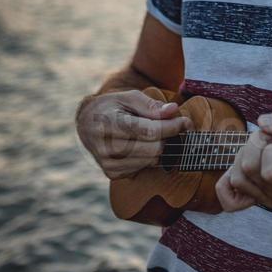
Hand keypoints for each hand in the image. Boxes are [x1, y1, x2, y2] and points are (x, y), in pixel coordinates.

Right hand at [76, 89, 191, 178]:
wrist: (86, 124)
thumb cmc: (111, 107)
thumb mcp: (128, 97)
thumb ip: (151, 105)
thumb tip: (173, 111)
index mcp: (109, 124)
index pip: (150, 131)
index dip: (172, 127)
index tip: (185, 121)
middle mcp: (106, 147)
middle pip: (154, 149)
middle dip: (170, 137)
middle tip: (176, 126)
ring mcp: (108, 163)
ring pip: (151, 160)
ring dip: (162, 147)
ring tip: (159, 133)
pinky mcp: (111, 173)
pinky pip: (143, 167)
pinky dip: (149, 156)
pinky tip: (144, 144)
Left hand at [215, 108, 271, 212]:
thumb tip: (262, 123)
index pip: (271, 171)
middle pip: (249, 168)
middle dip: (256, 144)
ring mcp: (270, 200)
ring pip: (237, 177)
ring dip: (245, 155)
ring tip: (263, 149)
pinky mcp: (259, 199)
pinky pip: (229, 201)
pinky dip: (228, 183)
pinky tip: (244, 168)